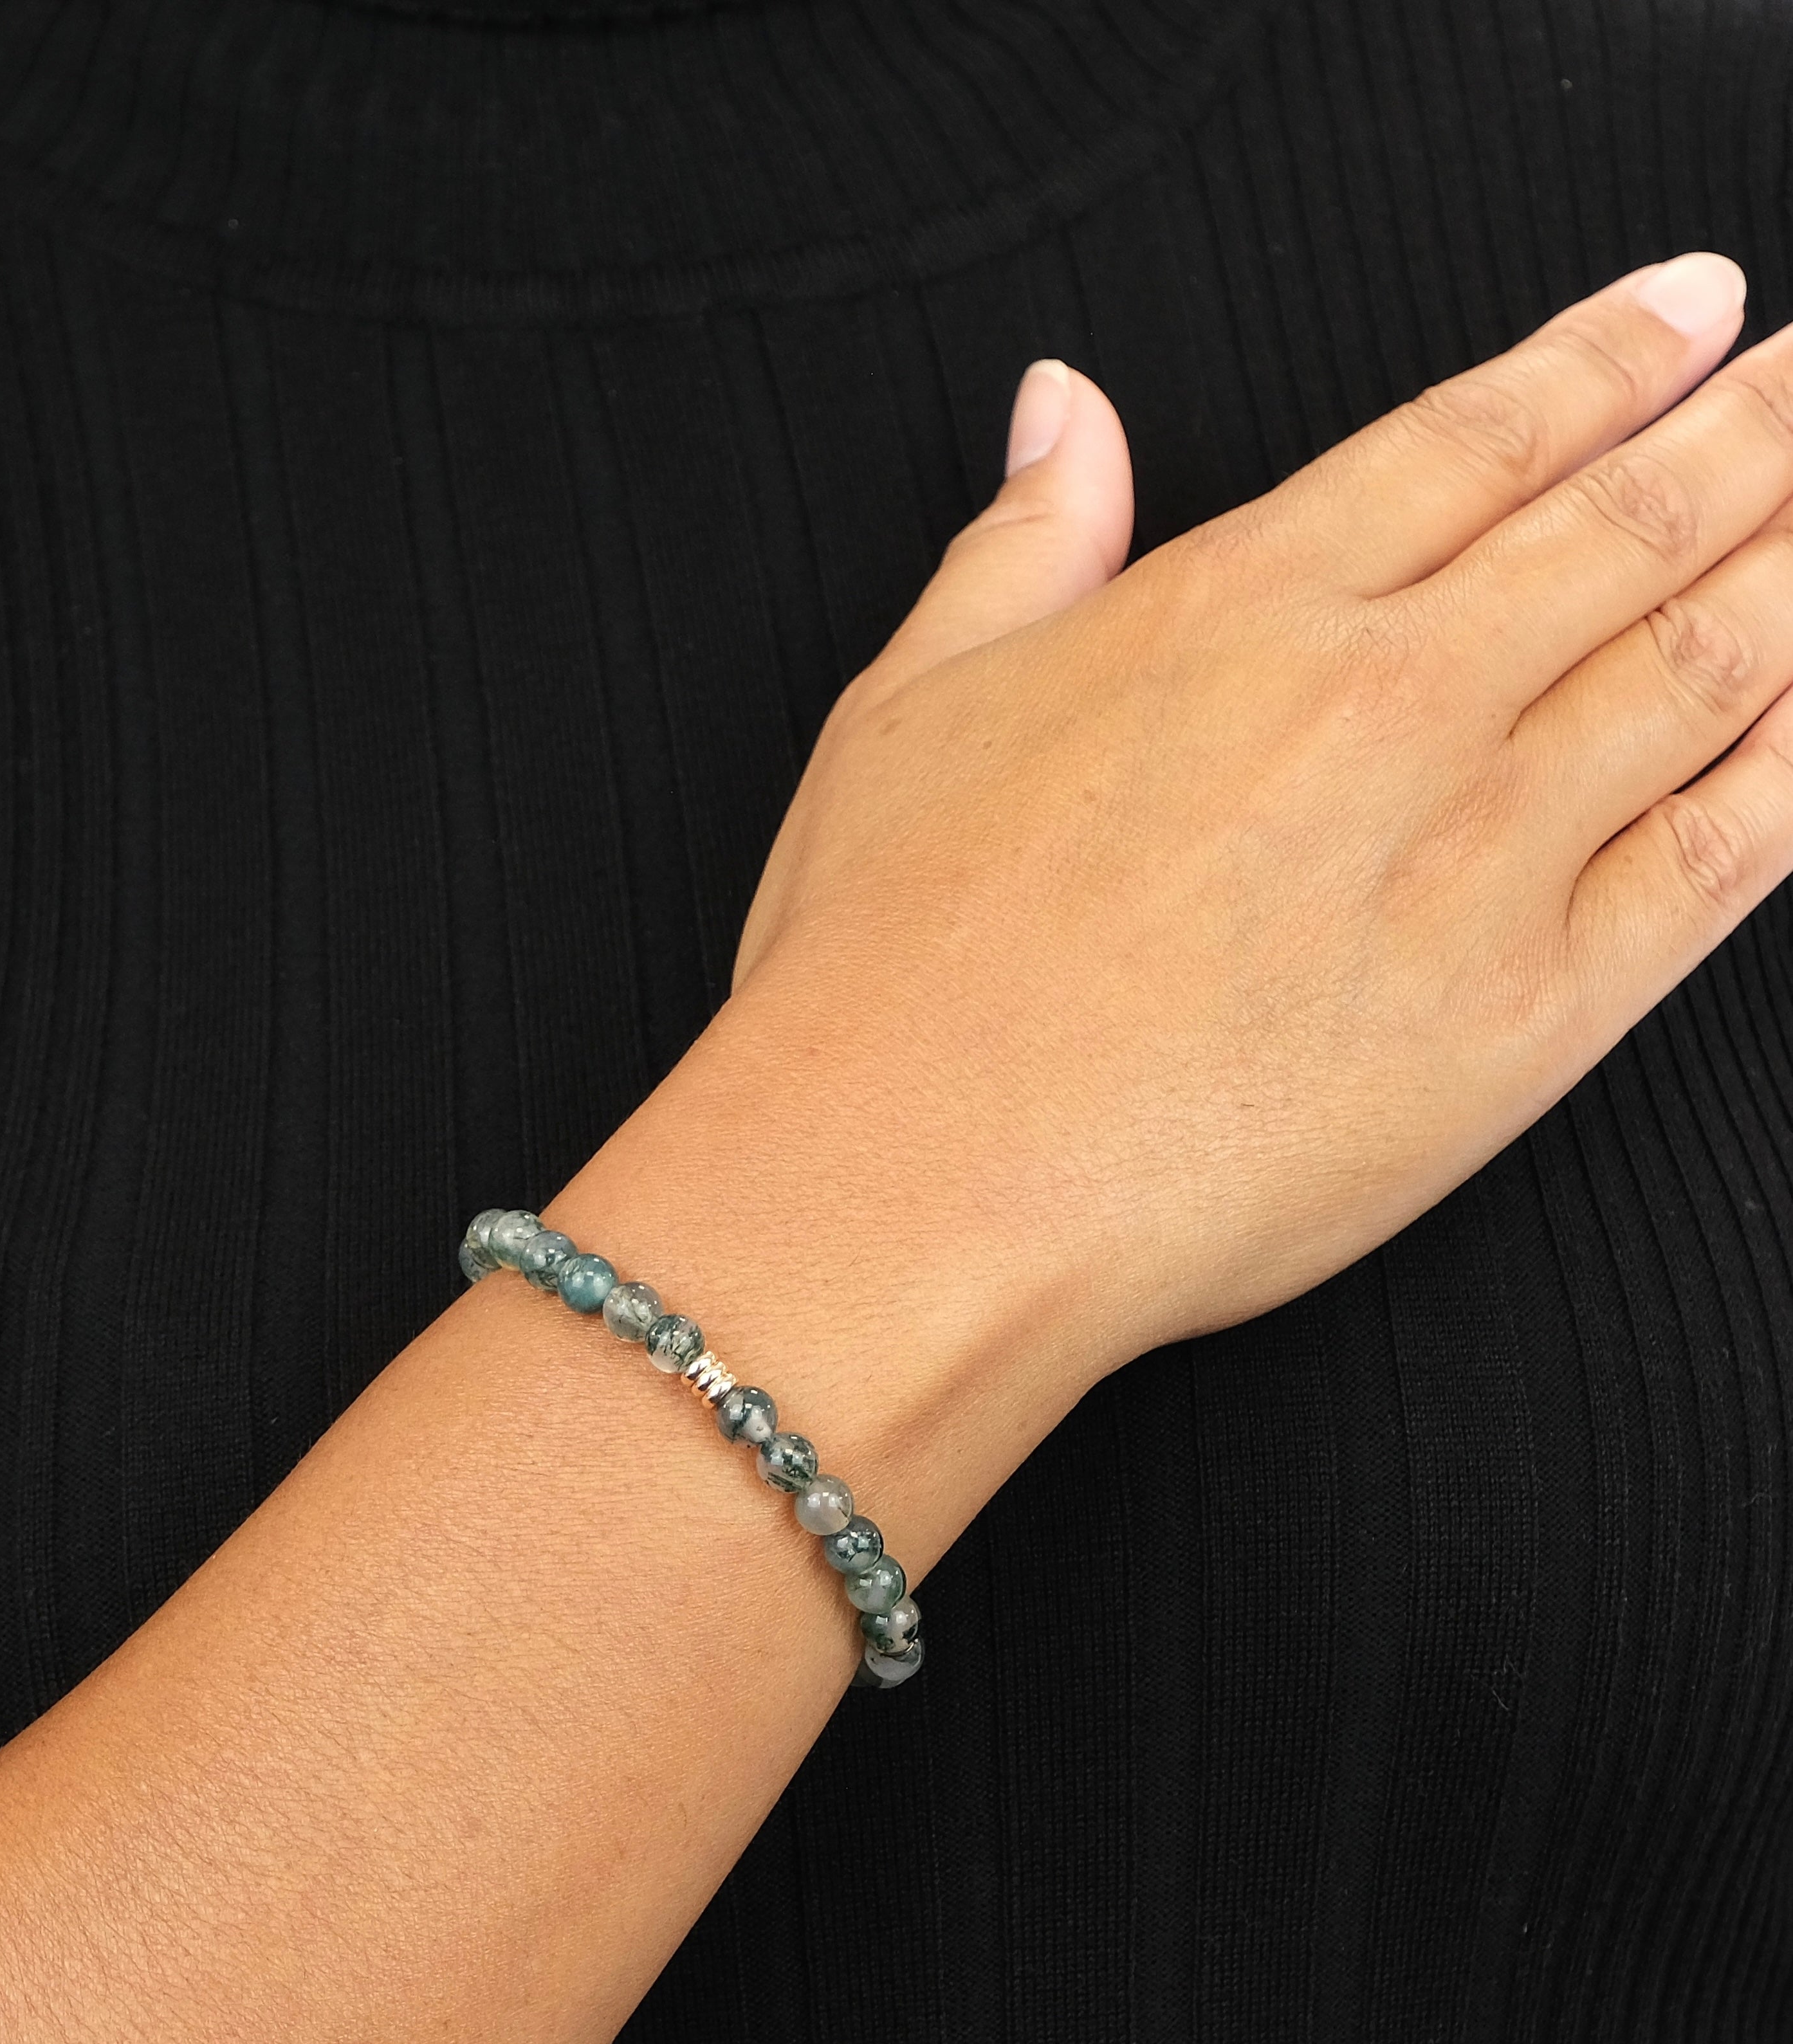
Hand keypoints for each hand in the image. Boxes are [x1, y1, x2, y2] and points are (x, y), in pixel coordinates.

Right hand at [728, 254, 1789, 1371]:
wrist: (915, 1183)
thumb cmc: (887, 966)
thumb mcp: (911, 704)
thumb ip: (1023, 546)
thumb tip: (1064, 414)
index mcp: (1242, 607)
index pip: (1476, 436)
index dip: (1605, 357)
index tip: (1693, 310)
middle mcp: (1385, 702)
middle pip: (1629, 523)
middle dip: (1759, 427)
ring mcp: (1475, 854)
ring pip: (1704, 663)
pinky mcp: (1528, 1015)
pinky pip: (1723, 856)